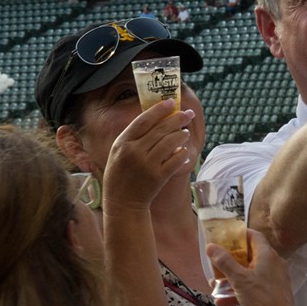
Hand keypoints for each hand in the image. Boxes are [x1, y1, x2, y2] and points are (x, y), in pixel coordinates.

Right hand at [102, 99, 195, 214]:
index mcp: (122, 143)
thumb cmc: (121, 175)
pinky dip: (182, 153)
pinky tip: (184, 151)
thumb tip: (156, 119)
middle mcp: (134, 152)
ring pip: (171, 142)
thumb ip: (133, 137)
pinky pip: (176, 160)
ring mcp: (147, 165)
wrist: (122, 203)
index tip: (171, 102)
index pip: (143, 120)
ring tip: (186, 132)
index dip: (158, 109)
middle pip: (160, 129)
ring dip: (182, 135)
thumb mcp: (118, 153)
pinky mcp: (158, 177)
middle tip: (188, 114)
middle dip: (177, 119)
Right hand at [207, 229, 295, 305]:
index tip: (227, 237)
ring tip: (216, 285)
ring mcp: (274, 278)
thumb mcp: (239, 279)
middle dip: (232, 261)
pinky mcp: (274, 291)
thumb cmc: (261, 297)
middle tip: (218, 262)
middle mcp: (273, 263)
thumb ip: (224, 262)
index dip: (240, 235)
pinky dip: (241, 291)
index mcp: (267, 255)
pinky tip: (223, 301)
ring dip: (233, 278)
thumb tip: (211, 247)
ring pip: (250, 273)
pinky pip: (254, 286)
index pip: (254, 236)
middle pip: (250, 255)